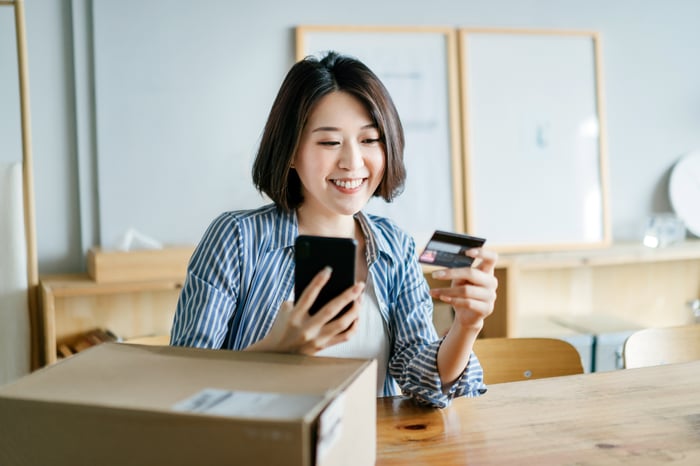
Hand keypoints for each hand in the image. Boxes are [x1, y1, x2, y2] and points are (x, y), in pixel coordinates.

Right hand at [247, 267, 363, 354]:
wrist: (277, 354)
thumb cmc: (282, 326)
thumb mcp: (285, 310)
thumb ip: (300, 298)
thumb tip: (322, 284)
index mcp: (294, 317)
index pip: (308, 296)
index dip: (318, 281)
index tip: (329, 269)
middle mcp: (306, 329)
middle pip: (331, 310)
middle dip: (347, 296)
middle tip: (359, 285)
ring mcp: (317, 339)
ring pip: (342, 324)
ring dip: (355, 310)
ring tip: (360, 298)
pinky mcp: (324, 347)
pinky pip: (345, 336)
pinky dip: (354, 326)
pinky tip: (357, 316)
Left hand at [429, 248, 497, 330]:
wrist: (467, 315)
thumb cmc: (463, 292)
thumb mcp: (460, 279)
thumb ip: (458, 271)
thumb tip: (442, 268)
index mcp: (487, 271)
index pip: (492, 257)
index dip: (482, 252)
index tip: (466, 251)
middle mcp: (491, 282)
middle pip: (472, 273)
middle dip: (451, 273)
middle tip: (435, 275)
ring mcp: (490, 296)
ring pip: (466, 290)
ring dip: (447, 291)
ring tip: (433, 291)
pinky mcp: (486, 309)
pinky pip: (468, 303)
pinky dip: (453, 300)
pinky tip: (443, 298)